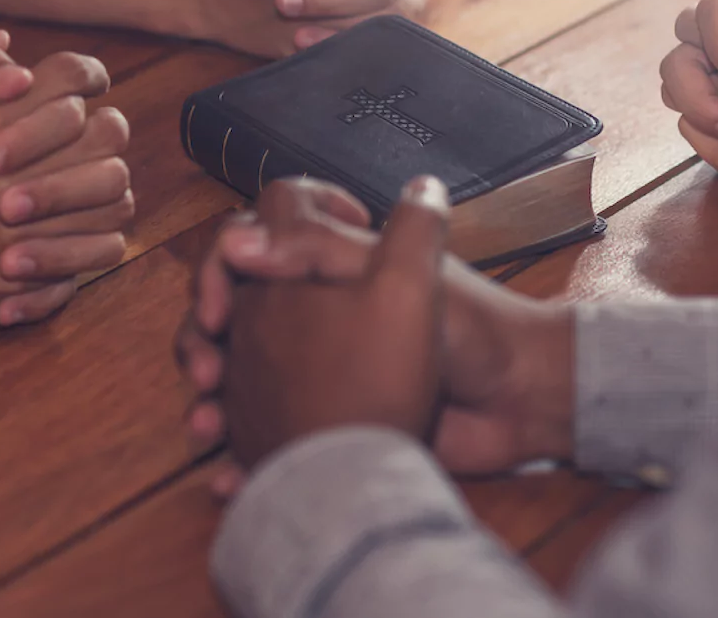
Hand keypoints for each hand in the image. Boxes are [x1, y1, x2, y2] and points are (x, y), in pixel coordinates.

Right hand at [0, 12, 132, 325]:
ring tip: (90, 181)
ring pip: (113, 196)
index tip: (83, 88)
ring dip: (108, 183)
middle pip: (107, 136)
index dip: (86, 75)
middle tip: (88, 137)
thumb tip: (7, 42)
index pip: (71, 80)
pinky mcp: (19, 276)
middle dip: (104, 127)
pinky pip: (95, 252)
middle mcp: (7, 177)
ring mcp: (17, 231)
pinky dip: (99, 237)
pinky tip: (80, 227)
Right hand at [176, 179, 572, 494]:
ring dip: (207, 400)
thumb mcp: (393, 274)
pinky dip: (241, 455)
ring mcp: (313, 368)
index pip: (246, 245)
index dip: (221, 265)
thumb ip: (319, 248)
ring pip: (233, 376)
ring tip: (208, 426)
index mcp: (324, 264)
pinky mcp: (325, 421)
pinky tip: (229, 475)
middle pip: (226, 312)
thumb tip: (235, 242)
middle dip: (200, 339)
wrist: (517, 404)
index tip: (221, 300)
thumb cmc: (469, 326)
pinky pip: (264, 436)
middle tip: (205, 370)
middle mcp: (309, 310)